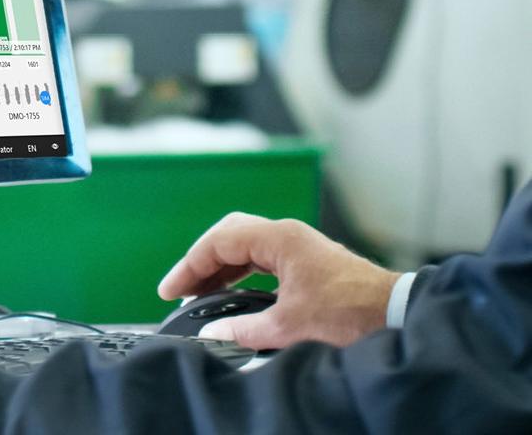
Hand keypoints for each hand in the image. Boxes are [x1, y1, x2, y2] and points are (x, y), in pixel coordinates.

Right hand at [158, 212, 399, 349]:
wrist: (397, 315)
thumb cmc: (351, 314)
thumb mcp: (291, 326)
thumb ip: (245, 329)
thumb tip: (211, 334)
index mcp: (279, 238)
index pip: (219, 242)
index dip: (190, 266)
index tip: (171, 290)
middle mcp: (286, 234)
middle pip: (228, 235)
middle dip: (201, 261)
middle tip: (181, 289)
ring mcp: (298, 245)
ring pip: (245, 246)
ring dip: (220, 267)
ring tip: (200, 294)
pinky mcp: (306, 260)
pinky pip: (261, 257)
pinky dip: (240, 272)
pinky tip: (232, 293)